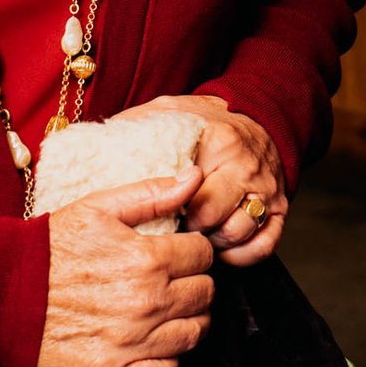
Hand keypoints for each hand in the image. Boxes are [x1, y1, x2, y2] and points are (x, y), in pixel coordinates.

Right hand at [37, 165, 215, 366]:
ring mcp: (132, 342)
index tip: (177, 253)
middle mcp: (147, 303)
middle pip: (205, 294)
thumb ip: (154, 193)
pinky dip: (166, 361)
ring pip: (193, 334)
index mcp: (147, 259)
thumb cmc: (50, 247)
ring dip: (187, 320)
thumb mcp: (100, 207)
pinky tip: (152, 343)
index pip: (205, 254)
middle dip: (194, 282)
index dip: (193, 250)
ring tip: (166, 309)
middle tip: (172, 280)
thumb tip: (197, 176)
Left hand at [117, 94, 287, 265]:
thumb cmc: (199, 120)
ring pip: (242, 232)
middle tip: (174, 229)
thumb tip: (86, 147)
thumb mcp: (164, 112)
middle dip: (191, 231)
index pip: (195, 195)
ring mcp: (267, 189)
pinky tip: (222, 249)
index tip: (158, 215)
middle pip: (218, 219)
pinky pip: (265, 244)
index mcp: (222, 143)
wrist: (251, 112)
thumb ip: (132, 128)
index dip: (172, 213)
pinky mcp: (278, 207)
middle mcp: (248, 167)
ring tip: (196, 235)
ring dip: (216, 242)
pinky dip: (243, 254)